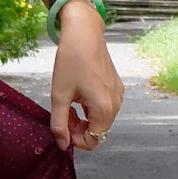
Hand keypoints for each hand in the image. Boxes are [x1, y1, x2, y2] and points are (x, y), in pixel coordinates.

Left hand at [48, 0, 124, 152]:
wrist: (84, 33)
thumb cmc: (71, 61)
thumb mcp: (59, 96)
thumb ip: (59, 124)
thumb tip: (63, 146)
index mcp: (104, 107)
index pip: (93, 141)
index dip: (75, 140)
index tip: (63, 126)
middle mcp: (116, 103)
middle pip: (98, 132)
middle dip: (78, 129)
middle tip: (63, 113)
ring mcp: (118, 95)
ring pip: (100, 121)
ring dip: (83, 120)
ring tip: (69, 103)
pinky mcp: (116, 87)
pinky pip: (104, 108)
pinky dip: (90, 109)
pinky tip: (78, 96)